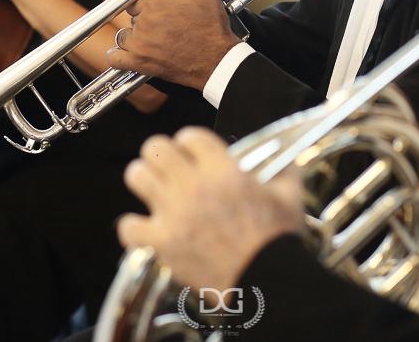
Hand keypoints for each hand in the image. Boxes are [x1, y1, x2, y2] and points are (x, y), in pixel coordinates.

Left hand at [101, 0, 240, 89]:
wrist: (217, 60)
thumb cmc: (211, 27)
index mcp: (154, 2)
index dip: (142, 0)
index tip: (147, 4)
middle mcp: (143, 21)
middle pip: (130, 15)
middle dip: (140, 18)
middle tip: (156, 23)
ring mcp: (140, 43)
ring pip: (123, 35)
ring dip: (132, 36)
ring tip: (151, 38)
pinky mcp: (139, 62)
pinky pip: (116, 58)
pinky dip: (118, 57)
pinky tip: (127, 54)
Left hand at [117, 127, 304, 290]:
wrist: (267, 282)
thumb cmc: (278, 239)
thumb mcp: (290, 196)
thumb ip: (283, 170)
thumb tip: (284, 160)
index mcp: (222, 170)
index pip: (189, 135)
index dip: (190, 142)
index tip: (194, 153)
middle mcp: (192, 185)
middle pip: (156, 147)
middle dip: (161, 154)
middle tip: (170, 168)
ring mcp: (173, 214)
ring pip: (137, 175)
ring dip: (144, 179)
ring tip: (155, 190)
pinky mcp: (161, 243)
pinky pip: (128, 225)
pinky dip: (134, 227)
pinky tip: (147, 228)